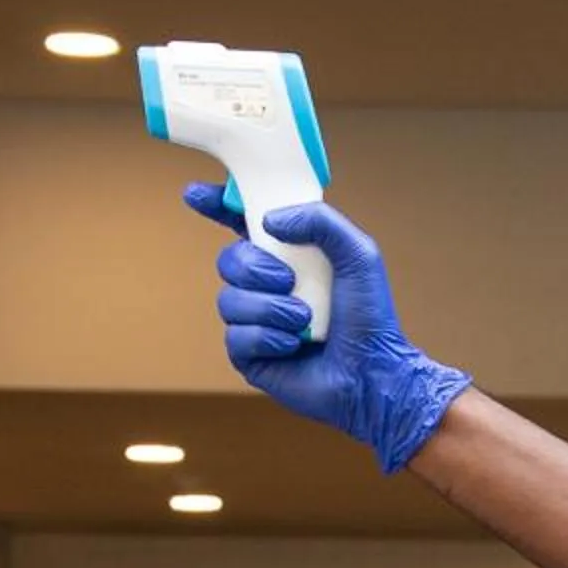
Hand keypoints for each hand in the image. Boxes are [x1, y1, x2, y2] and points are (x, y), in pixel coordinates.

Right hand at [182, 184, 471, 473]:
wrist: (371, 372)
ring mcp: (255, 320)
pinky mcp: (250, 355)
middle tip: (289, 281)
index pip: (243, 223)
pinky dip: (267, 338)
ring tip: (303, 320)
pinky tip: (292, 346)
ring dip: (269, 308)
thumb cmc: (370, 317)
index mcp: (289, 255)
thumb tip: (269, 221)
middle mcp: (267, 285)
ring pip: (229, 299)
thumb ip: (321, 221)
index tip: (196, 195)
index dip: (218, 206)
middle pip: (229, 259)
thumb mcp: (358, 254)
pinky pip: (236, 336)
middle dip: (255, 268)